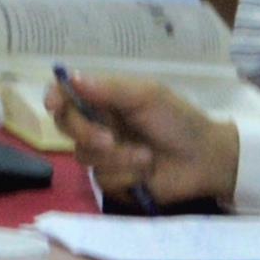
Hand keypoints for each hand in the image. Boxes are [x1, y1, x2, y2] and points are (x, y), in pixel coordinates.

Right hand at [55, 71, 237, 207]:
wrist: (206, 160)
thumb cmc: (179, 121)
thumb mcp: (147, 96)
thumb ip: (108, 88)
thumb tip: (70, 78)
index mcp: (104, 100)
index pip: (66, 95)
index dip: (54, 98)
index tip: (54, 106)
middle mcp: (98, 125)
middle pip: (66, 126)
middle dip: (85, 133)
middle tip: (109, 140)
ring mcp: (104, 154)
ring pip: (84, 156)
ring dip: (117, 158)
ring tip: (145, 157)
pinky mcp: (113, 181)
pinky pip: (102, 179)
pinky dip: (126, 175)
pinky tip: (146, 172)